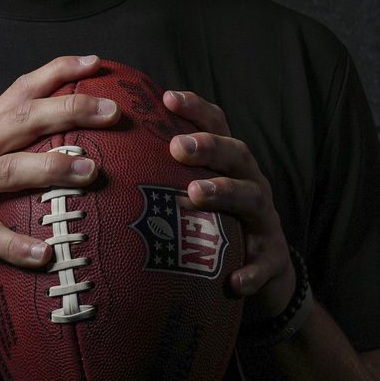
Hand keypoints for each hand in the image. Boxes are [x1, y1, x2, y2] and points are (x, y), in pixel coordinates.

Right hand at [0, 54, 120, 300]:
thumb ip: (7, 156)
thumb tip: (68, 152)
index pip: (19, 92)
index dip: (56, 72)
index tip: (96, 62)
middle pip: (22, 120)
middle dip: (69, 109)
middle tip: (113, 111)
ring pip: (8, 170)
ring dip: (53, 168)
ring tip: (92, 171)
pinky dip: (18, 245)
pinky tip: (46, 253)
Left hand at [162, 88, 295, 323]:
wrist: (267, 272)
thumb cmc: (219, 226)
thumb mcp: (199, 196)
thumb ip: (168, 175)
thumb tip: (106, 155)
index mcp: (232, 166)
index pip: (218, 126)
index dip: (196, 110)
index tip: (167, 98)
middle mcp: (252, 185)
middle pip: (237, 155)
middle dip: (209, 147)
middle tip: (177, 146)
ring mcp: (265, 222)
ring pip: (252, 200)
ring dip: (225, 192)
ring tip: (195, 193)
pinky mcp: (273, 260)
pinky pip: (264, 265)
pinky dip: (251, 272)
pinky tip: (233, 282)